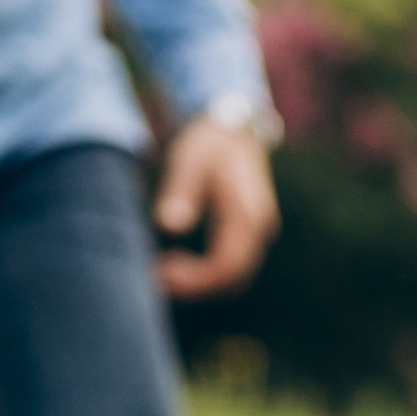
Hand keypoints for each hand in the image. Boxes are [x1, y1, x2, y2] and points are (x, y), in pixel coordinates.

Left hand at [154, 116, 278, 298]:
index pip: (226, 266)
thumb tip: (168, 224)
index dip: (195, 281)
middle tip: (157, 279)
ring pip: (234, 277)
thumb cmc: (209, 142)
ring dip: (201, 284)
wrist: (235, 127)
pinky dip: (207, 274)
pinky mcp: (249, 234)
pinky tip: (179, 263)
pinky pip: (232, 265)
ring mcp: (257, 233)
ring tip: (164, 273)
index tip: (161, 274)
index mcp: (247, 215)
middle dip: (195, 288)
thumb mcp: (189, 159)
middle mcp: (259, 230)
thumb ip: (180, 191)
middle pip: (233, 280)